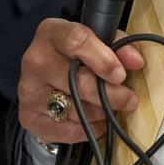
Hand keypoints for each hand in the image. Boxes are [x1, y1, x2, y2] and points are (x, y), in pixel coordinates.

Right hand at [17, 17, 143, 147]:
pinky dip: (88, 130)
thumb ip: (119, 46)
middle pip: (78, 82)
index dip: (103, 60)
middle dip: (111, 94)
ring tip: (109, 108)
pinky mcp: (28, 116)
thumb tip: (135, 61)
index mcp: (52, 33)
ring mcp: (28, 89)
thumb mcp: (99, 41)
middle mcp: (35, 59)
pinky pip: (67, 131)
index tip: (121, 75)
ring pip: (76, 110)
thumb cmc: (78, 56)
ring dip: (101, 113)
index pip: (76, 41)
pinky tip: (94, 121)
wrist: (48, 78)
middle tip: (129, 100)